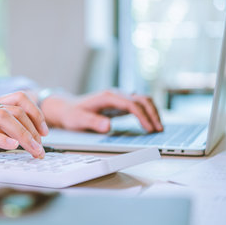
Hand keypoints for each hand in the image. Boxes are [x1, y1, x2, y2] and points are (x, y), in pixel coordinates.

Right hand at [0, 91, 48, 167]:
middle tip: (41, 146)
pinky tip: (13, 147)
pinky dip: (1, 139)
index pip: (18, 98)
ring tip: (34, 151)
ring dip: (24, 135)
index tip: (44, 131)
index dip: (36, 113)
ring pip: (4, 117)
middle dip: (35, 127)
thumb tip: (19, 138)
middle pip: (16, 107)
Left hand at [40, 90, 162, 133]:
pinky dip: (148, 112)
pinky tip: (151, 124)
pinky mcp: (120, 104)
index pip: (131, 104)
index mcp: (107, 97)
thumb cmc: (72, 114)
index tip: (149, 129)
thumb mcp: (78, 120)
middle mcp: (115, 94)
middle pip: (141, 99)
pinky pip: (139, 105)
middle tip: (159, 130)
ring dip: (153, 112)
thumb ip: (92, 122)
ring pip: (142, 100)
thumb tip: (108, 125)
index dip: (142, 116)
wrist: (67, 108)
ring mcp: (119, 98)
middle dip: (153, 113)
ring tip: (159, 128)